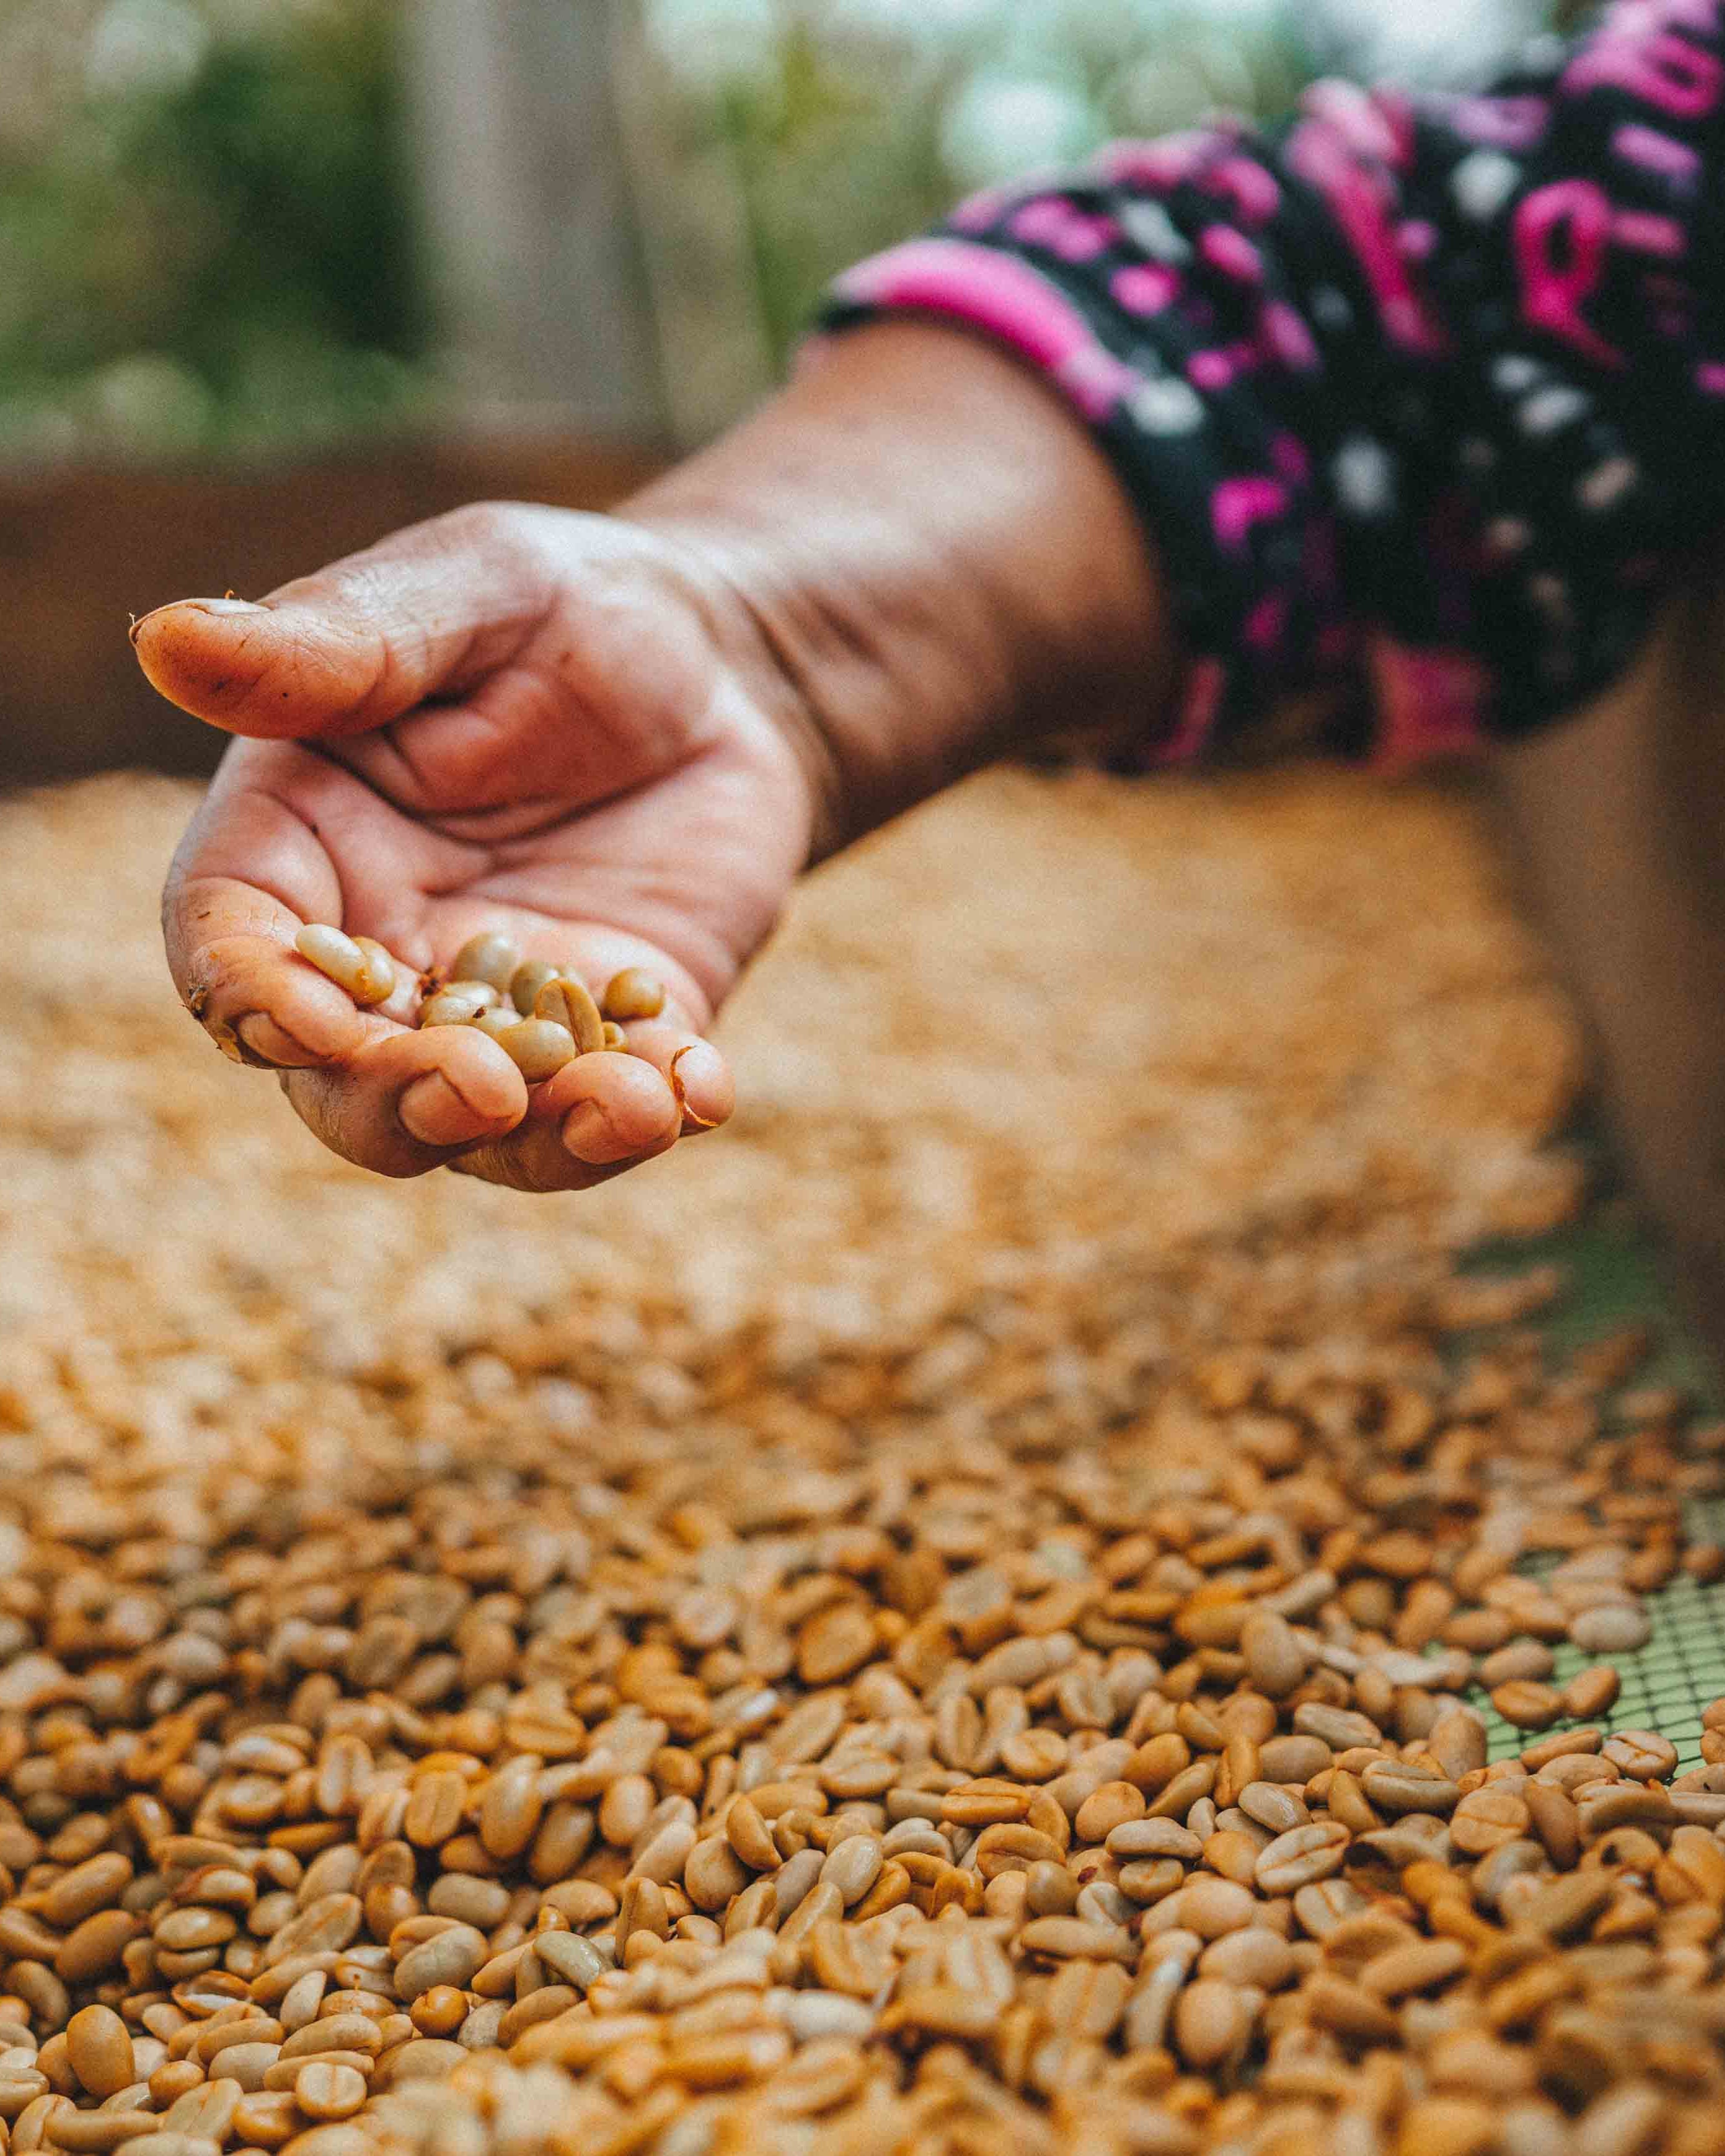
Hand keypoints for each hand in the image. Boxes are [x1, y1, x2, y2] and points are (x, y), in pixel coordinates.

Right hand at [139, 503, 821, 1188]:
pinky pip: (620, 1109)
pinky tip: (704, 1088)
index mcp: (302, 842)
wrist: (731, 664)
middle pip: (340, 1078)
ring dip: (541, 1140)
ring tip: (627, 1109)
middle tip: (478, 1091)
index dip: (249, 996)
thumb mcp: (469, 589)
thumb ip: (333, 645)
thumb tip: (165, 639)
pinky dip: (657, 1113)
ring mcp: (502, 1012)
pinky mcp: (619, 1038)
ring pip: (480, 1127)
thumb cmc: (571, 603)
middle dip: (394, 1102)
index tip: (301, 1021)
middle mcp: (384, 951)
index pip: (232, 944)